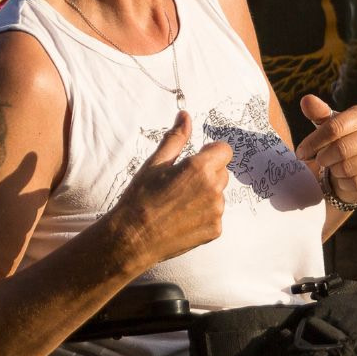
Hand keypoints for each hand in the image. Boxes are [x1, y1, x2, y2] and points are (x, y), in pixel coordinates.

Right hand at [104, 112, 229, 265]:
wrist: (132, 238)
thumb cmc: (140, 199)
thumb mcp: (155, 163)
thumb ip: (176, 138)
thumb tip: (185, 116)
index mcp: (200, 168)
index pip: (224, 150)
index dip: (209, 153)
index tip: (194, 161)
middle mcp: (213, 190)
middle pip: (222, 172)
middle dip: (207, 174)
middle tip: (180, 185)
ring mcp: (216, 212)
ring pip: (218, 194)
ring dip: (205, 195)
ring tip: (178, 204)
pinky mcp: (215, 230)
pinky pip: (215, 214)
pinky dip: (203, 215)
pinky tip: (181, 218)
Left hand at [296, 95, 356, 203]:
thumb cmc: (341, 140)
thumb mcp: (328, 125)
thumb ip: (318, 112)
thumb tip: (306, 100)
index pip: (335, 127)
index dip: (313, 142)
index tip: (301, 153)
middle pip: (342, 148)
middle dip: (324, 158)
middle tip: (319, 161)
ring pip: (349, 168)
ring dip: (335, 171)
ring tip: (334, 167)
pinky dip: (345, 184)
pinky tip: (344, 179)